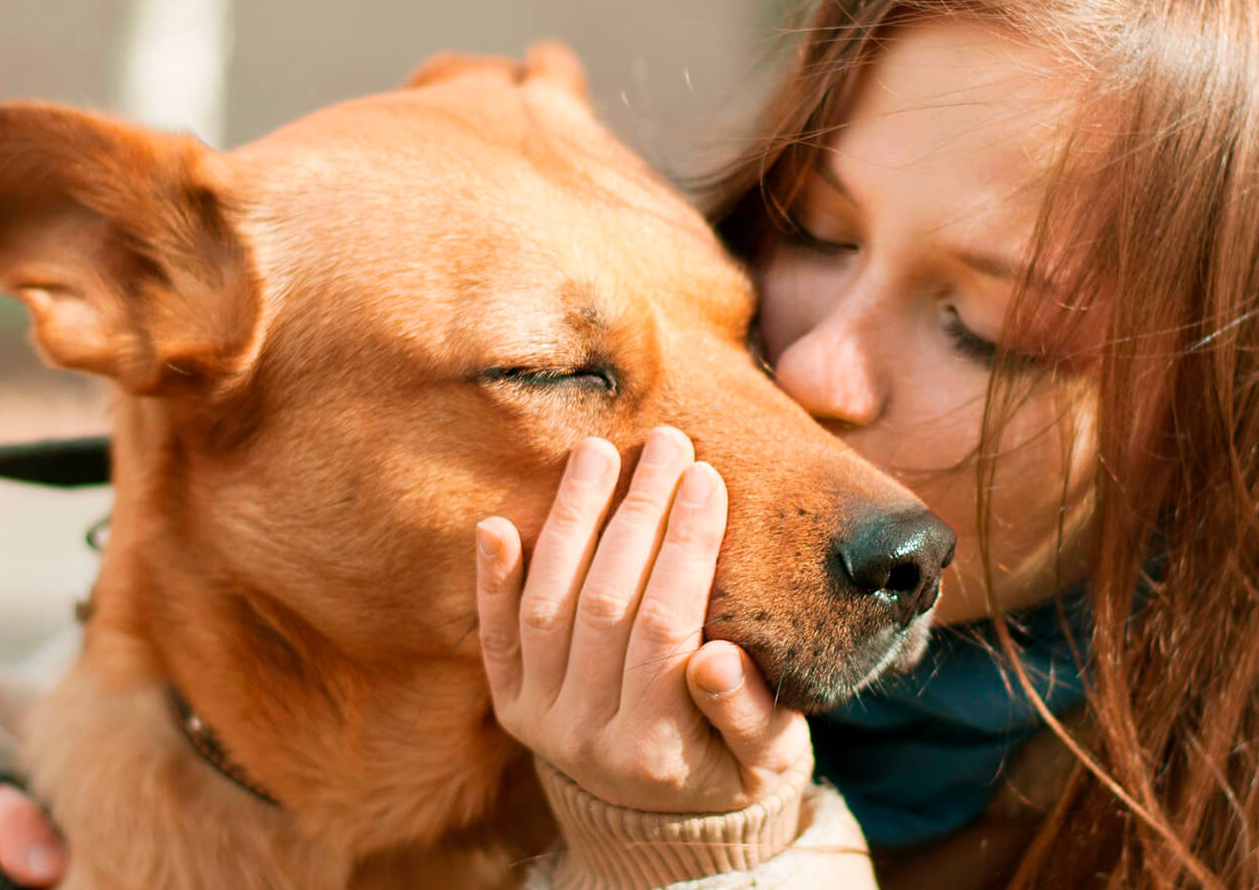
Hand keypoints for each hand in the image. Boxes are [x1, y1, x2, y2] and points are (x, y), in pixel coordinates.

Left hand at [475, 427, 809, 812]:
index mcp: (655, 752)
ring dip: (571, 522)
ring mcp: (537, 719)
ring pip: (547, 607)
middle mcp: (583, 738)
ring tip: (598, 451)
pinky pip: (495, 636)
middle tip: (667, 444)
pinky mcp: (509, 701)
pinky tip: (496, 524)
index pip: (666, 629)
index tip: (708, 478)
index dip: (687, 549)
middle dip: (639, 515)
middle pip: (606, 605)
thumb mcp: (767, 754)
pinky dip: (491, 581)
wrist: (666, 815)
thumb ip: (746, 712)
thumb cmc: (735, 766)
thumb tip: (715, 659)